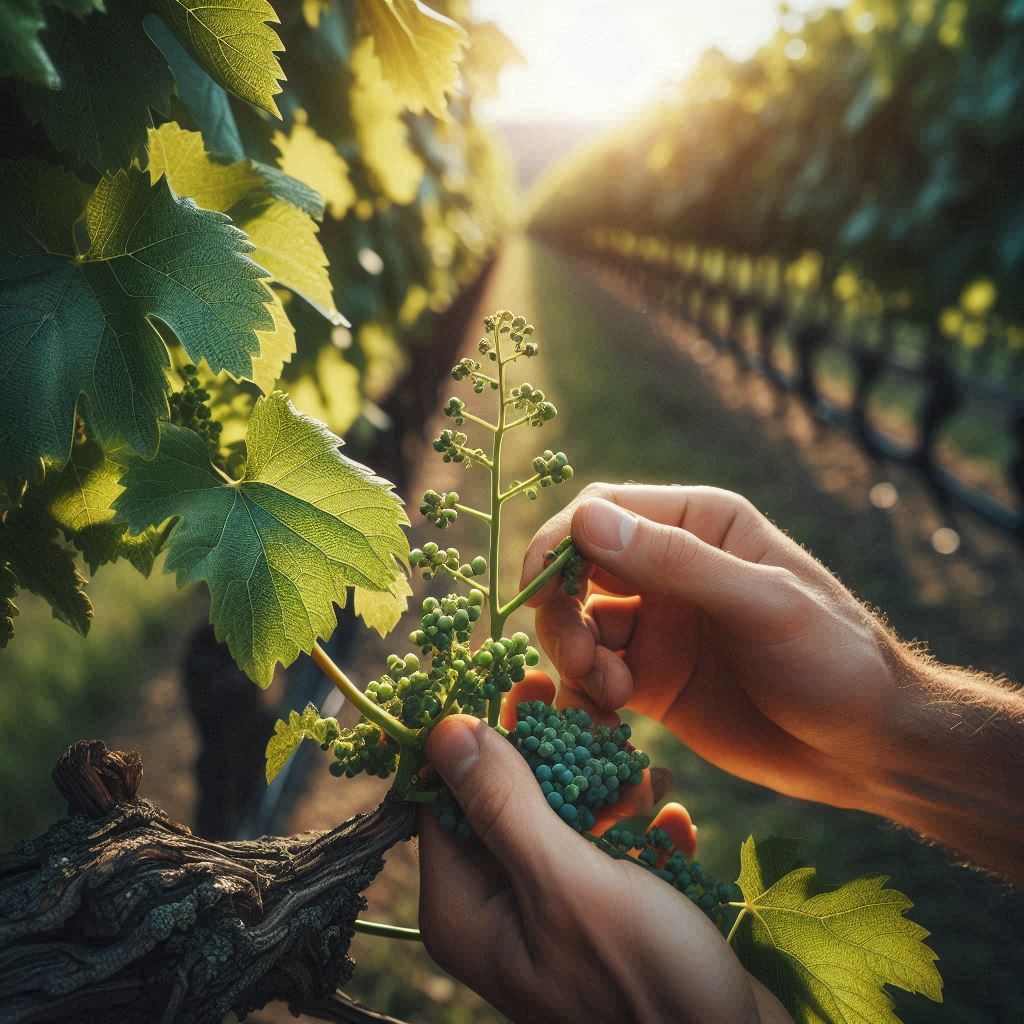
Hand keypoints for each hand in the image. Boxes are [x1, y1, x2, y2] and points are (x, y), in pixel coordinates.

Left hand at [418, 678, 790, 1023]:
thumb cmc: (643, 979)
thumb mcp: (565, 880)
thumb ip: (503, 804)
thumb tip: (443, 728)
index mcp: (466, 909)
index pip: (445, 797)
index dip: (482, 735)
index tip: (524, 682)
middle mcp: (498, 912)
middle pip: (510, 802)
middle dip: (557, 756)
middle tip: (594, 708)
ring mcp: (551, 916)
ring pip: (566, 821)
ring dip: (608, 790)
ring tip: (648, 774)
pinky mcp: (602, 919)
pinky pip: (608, 854)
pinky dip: (638, 833)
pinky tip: (674, 824)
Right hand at [520, 484, 901, 810]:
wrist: (871, 747)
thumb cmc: (834, 659)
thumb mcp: (761, 604)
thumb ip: (675, 561)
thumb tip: (584, 521)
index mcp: (699, 523)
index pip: (603, 511)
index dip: (559, 544)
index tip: (538, 589)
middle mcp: (669, 568)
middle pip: (577, 569)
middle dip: (561, 610)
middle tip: (577, 657)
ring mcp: (658, 625)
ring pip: (578, 625)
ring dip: (575, 656)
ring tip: (610, 694)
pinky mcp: (652, 681)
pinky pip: (593, 678)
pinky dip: (585, 696)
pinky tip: (610, 722)